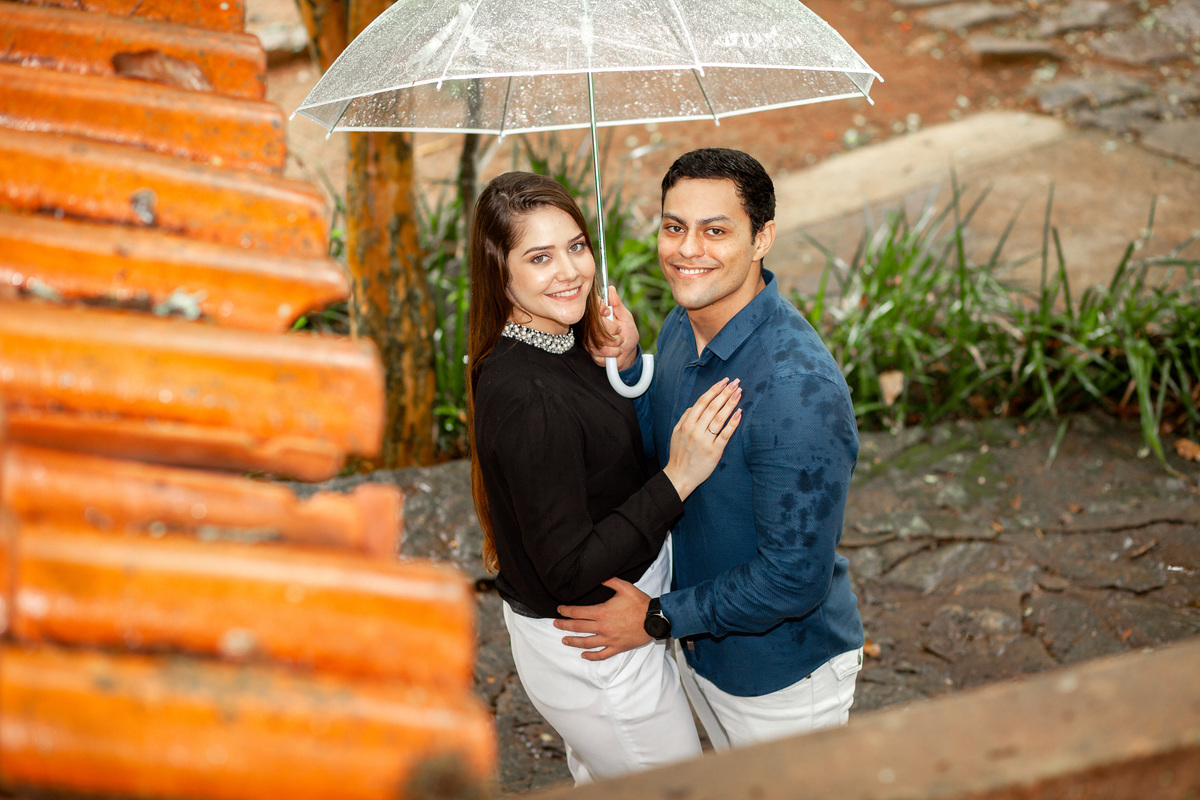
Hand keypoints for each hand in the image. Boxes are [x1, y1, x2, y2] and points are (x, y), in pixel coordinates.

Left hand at [554, 578, 650, 659]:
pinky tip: (583, 655)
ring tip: (564, 640)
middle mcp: (603, 627)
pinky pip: (601, 655)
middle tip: (555, 624)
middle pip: (578, 627)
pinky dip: (591, 656)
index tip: (559, 610)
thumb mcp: (625, 587)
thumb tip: (597, 575)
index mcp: (602, 612)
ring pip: (586, 643)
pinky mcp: (617, 647)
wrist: (655, 619)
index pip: (578, 612)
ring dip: (573, 642)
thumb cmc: (640, 603)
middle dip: (564, 625)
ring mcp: (609, 639)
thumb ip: (609, 581)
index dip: (566, 611)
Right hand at [588, 286, 639, 369]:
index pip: (592, 305)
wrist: (627, 353)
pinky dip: (612, 352)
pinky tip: (616, 351)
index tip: (608, 312)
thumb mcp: (626, 317)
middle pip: (595, 324)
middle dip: (612, 330)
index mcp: (598, 313)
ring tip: (619, 342)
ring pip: (597, 339)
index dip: (600, 308)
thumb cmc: (627, 333)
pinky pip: (599, 351)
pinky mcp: (589, 350)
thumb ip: (618, 304)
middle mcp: (590, 324)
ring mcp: (588, 337)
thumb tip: (611, 289)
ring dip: (614, 343)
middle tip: (620, 332)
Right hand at [662, 378, 742, 500]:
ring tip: (739, 393)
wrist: (679, 476)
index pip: (702, 402)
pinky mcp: (715, 451)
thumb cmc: (678, 454)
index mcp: (686, 424)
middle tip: (736, 382)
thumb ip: (685, 417)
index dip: (714, 390)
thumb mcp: (676, 433)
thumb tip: (695, 406)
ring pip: (720, 418)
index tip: (724, 381)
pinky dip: (733, 422)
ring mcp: (706, 441)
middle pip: (713, 407)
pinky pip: (726, 434)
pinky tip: (739, 412)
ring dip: (730, 403)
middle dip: (725, 393)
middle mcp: (696, 430)